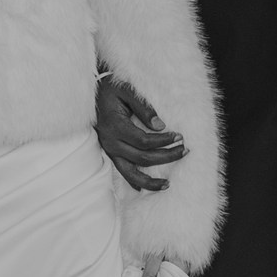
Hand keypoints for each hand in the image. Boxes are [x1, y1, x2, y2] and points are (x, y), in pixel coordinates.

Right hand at [95, 72, 186, 192]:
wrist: (92, 93)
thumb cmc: (111, 88)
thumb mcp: (127, 90)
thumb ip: (143, 107)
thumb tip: (160, 126)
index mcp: (115, 126)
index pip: (144, 141)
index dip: (164, 141)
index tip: (179, 136)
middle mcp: (111, 142)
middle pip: (142, 158)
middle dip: (166, 156)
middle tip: (184, 151)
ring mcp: (109, 150)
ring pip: (131, 172)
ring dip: (150, 181)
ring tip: (167, 184)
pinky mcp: (109, 153)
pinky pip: (122, 172)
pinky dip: (134, 181)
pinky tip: (144, 188)